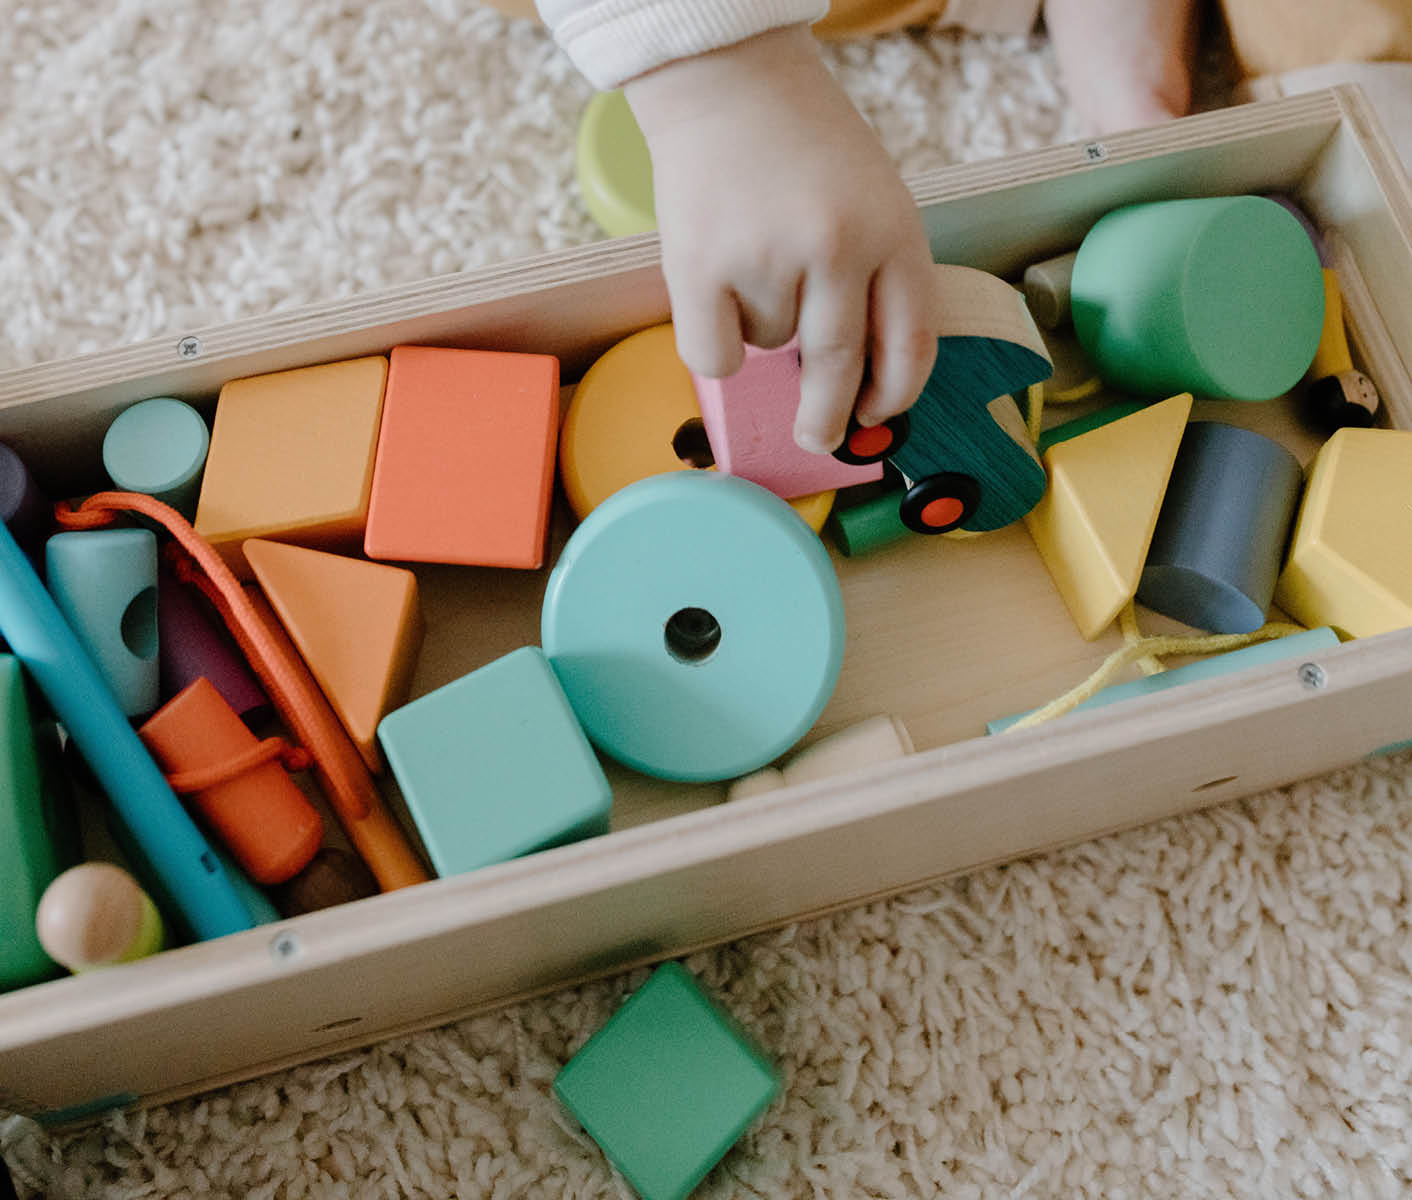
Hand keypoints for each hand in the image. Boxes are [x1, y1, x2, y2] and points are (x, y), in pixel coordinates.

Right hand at [624, 25, 937, 453]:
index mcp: (894, 231)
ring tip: (753, 255)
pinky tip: (713, 293)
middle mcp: (837, 247)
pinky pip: (715, 355)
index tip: (876, 416)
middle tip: (818, 438)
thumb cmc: (805, 146)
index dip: (894, 396)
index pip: (910, 344)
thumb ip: (877, 278)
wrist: (728, 81)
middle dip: (826, 418)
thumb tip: (857, 383)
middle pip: (838, 368)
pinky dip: (716, 343)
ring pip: (769, 348)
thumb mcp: (874, 200)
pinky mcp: (700, 268)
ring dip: (761, 324)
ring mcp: (768, 258)